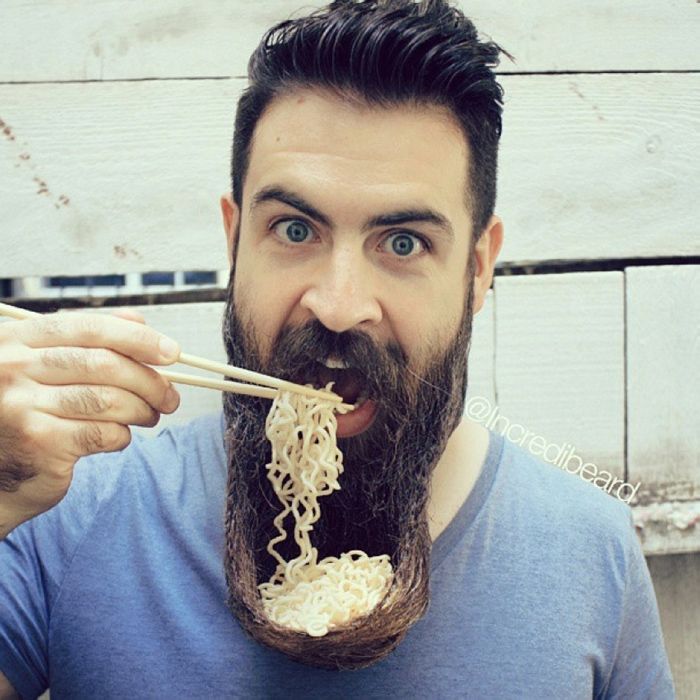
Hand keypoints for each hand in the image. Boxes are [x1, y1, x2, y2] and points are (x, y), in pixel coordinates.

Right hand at [0, 310, 180, 537]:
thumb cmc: (24, 414)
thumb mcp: (43, 367)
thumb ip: (86, 340)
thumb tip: (138, 321)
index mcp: (15, 340)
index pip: (88, 327)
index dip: (137, 338)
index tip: (171, 352)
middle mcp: (12, 368)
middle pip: (104, 364)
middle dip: (150, 381)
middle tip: (171, 397)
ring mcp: (22, 406)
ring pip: (109, 399)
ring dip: (142, 410)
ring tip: (151, 416)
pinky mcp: (38, 442)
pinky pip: (103, 432)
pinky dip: (122, 435)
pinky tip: (119, 437)